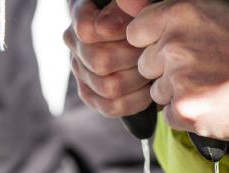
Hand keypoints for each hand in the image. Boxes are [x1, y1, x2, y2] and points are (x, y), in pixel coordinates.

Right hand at [64, 0, 150, 117]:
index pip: (87, 30)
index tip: (140, 34)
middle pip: (100, 61)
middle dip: (133, 59)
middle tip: (152, 54)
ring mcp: (81, 70)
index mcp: (82, 15)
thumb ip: (128, 7)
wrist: (149, 39)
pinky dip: (136, 100)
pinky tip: (148, 89)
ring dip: (138, 80)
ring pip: (108, 86)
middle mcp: (75, 42)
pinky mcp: (92, 96)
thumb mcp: (140, 7)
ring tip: (153, 71)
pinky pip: (112, 106)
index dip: (117, 33)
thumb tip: (107, 27)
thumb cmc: (145, 19)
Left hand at [124, 0, 228, 139]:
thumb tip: (127, 11)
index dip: (156, 44)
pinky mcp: (186, 111)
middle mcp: (175, 46)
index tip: (181, 49)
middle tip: (203, 68)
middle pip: (145, 65)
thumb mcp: (213, 11)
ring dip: (178, 93)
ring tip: (210, 86)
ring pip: (157, 92)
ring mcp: (180, 80)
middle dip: (167, 69)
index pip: (135, 33)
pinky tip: (211, 103)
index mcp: (179, 14)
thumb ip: (171, 14)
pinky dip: (187, 114)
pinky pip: (168, 115)